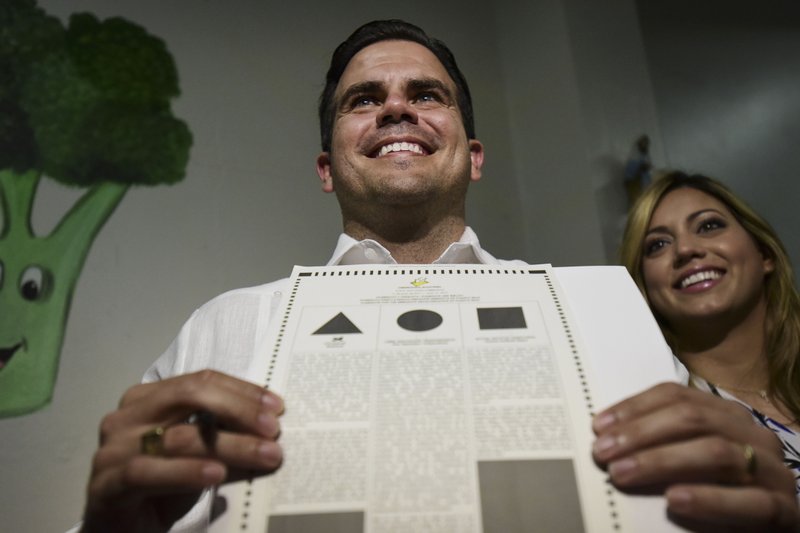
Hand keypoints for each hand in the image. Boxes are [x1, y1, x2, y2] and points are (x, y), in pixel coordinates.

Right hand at [81, 370, 283, 531]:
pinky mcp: (105, 485)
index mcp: (147, 398)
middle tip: (273, 429)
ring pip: (178, 437)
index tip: (276, 407)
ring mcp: (112, 450)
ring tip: (266, 455)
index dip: (241, 391)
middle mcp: (126, 416)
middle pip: (189, 397)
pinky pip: (148, 472)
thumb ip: (223, 436)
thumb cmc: (162, 489)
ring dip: (230, 446)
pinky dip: (186, 472)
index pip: (200, 381)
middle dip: (238, 410)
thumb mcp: (200, 457)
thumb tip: (271, 430)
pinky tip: (217, 475)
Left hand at [592, 382, 797, 531]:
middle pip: (694, 420)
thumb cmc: (715, 496)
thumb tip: (605, 438)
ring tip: (623, 474)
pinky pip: (751, 502)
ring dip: (662, 462)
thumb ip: (658, 446)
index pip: (678, 397)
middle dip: (641, 433)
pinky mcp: (786, 512)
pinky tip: (674, 500)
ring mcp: (774, 472)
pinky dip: (709, 500)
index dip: (635, 408)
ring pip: (717, 453)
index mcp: (728, 418)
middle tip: (603, 452)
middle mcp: (754, 437)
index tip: (598, 426)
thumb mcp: (684, 465)